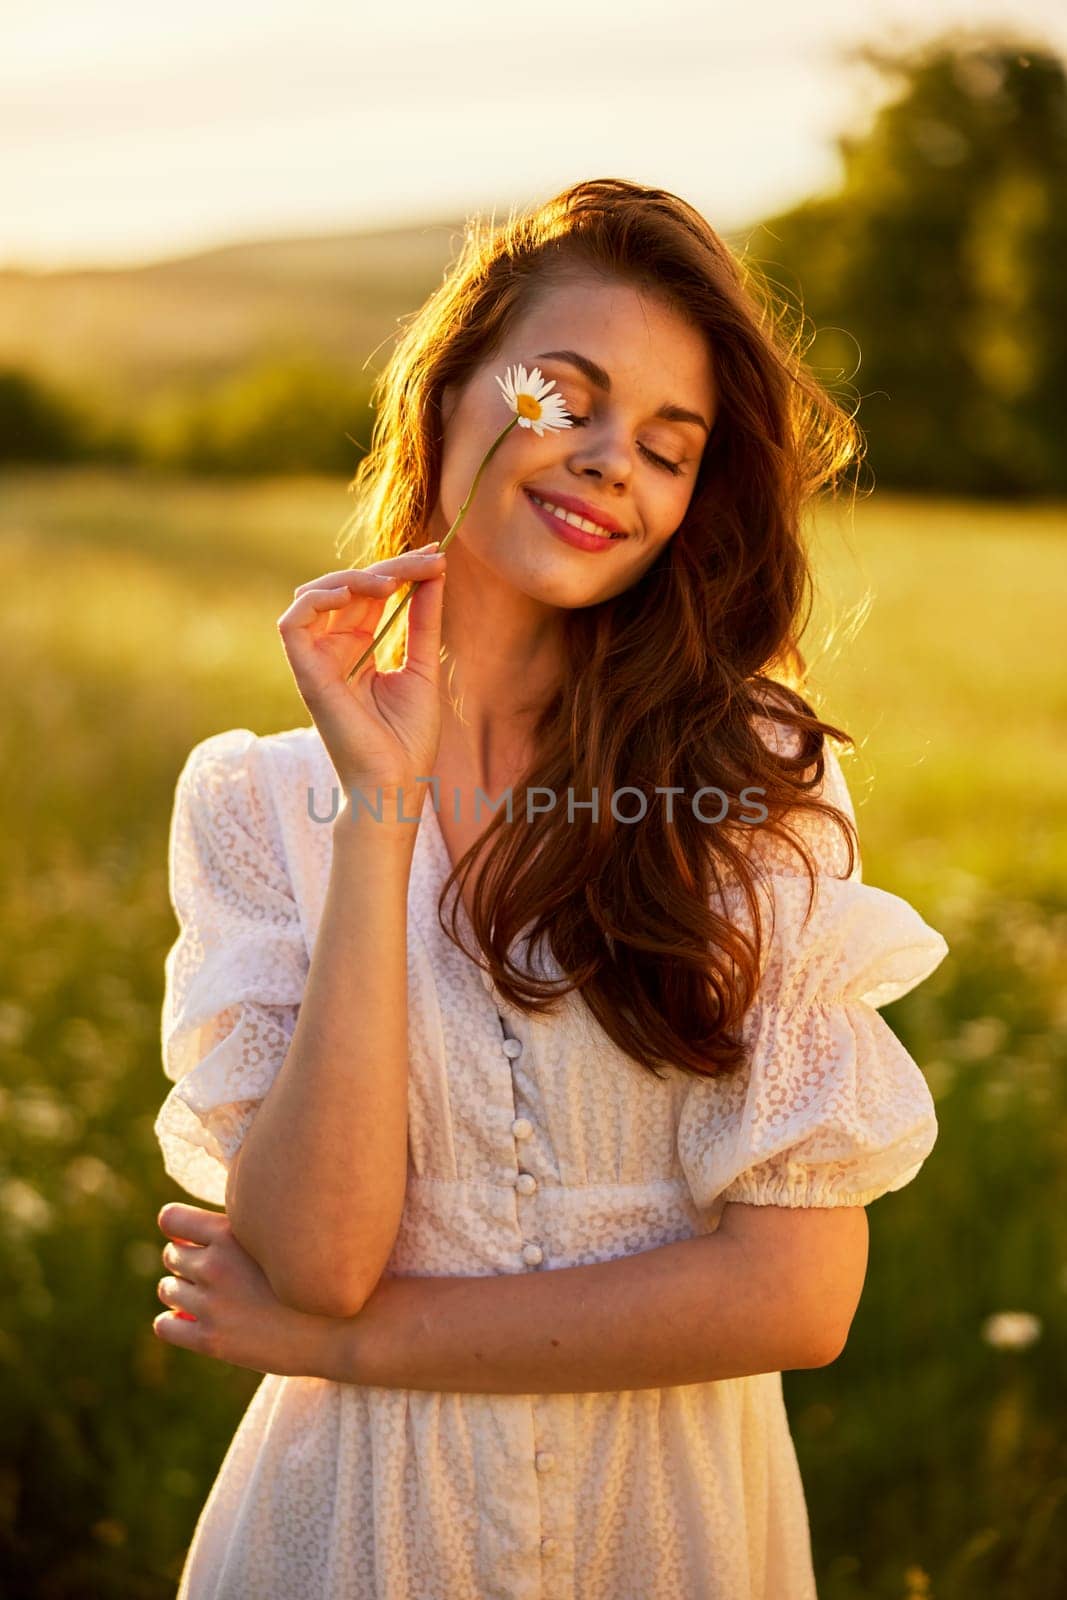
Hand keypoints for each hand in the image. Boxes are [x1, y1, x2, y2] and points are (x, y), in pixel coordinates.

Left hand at [153, 1202, 337, 1378]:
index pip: (170, 1219)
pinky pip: (165, 1326)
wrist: (344, 1324)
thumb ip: (250, 1226)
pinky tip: (191, 1321)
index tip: (190, 1235)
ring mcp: (212, 1305)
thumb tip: (219, 1219)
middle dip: (185, 1259)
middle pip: (171, 1255)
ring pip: (167, 1289)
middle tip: (208, 1270)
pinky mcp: (212, 1340)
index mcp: (230, 1234)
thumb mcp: (283, 1235)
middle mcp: (215, 1266)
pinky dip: (172, 1322)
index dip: (178, 1226)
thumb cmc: (319, 1273)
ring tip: (203, 1296)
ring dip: (180, 1290)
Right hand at [277, 545, 447, 793]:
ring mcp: (316, 661)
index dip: (399, 571)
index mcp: (358, 651)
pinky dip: (316, 599)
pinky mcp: (305, 673)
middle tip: (426, 561)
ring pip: (317, 595)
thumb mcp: (422, 665)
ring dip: (353, 579)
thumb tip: (435, 570)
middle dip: (386, 569)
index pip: (370, 595)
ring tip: (391, 582)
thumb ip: (423, 618)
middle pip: (347, 589)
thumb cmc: (409, 739)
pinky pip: (292, 622)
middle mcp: (333, 651)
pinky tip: (350, 594)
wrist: (396, 783)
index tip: (435, 556)